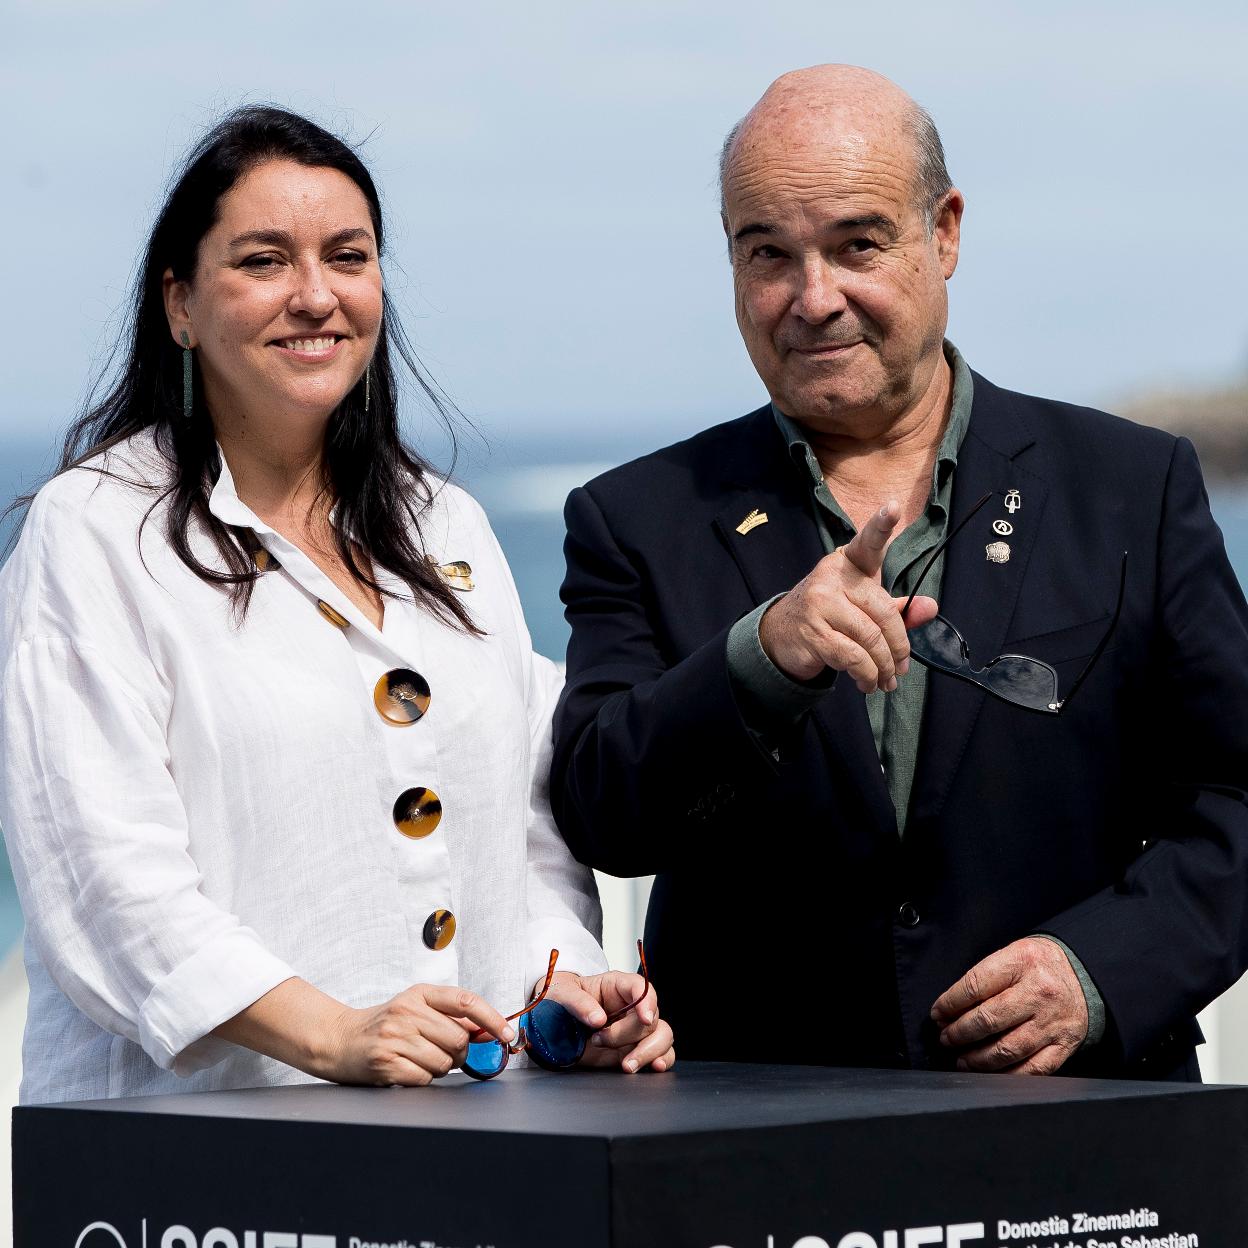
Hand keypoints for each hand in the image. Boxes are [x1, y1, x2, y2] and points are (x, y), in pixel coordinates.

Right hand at [323, 985, 514, 1086]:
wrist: (340, 1039)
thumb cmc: (385, 1025)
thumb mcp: (417, 1009)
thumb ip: (452, 1016)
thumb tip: (489, 1030)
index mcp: (420, 993)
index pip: (466, 1001)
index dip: (492, 1018)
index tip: (507, 1034)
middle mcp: (408, 1012)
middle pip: (459, 1039)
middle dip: (459, 1053)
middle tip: (442, 1052)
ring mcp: (395, 1037)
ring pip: (445, 1062)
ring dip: (441, 1067)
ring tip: (420, 1058)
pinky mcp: (385, 1063)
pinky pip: (425, 1079)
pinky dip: (422, 1079)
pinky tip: (408, 1069)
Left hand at [543, 970, 674, 1072]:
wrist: (551, 1024)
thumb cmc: (560, 1001)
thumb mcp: (561, 994)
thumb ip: (578, 1002)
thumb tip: (598, 1018)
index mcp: (617, 986)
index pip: (641, 988)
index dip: (647, 1002)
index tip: (644, 1018)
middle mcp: (631, 1007)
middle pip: (651, 1017)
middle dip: (630, 1034)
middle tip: (600, 1041)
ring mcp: (635, 1029)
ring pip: (662, 1036)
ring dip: (648, 1052)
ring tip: (626, 1064)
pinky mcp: (635, 1049)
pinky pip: (660, 1053)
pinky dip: (661, 1060)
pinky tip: (654, 1066)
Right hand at [757, 500, 938, 688]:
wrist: (781, 634)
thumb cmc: (831, 615)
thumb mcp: (864, 607)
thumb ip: (898, 608)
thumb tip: (930, 608)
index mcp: (848, 564)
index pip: (867, 543)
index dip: (880, 525)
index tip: (894, 508)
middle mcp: (832, 577)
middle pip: (882, 611)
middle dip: (898, 646)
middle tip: (902, 667)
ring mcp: (820, 604)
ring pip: (869, 638)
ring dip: (883, 666)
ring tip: (887, 680)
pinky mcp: (813, 632)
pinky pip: (852, 657)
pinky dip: (866, 675)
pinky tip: (867, 682)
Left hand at [931, 937, 1088, 1074]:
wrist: (1085, 973)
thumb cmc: (1038, 965)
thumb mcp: (1012, 954)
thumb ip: (984, 978)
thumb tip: (949, 1009)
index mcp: (1021, 962)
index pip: (975, 986)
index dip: (949, 1004)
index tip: (937, 1014)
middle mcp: (1039, 992)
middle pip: (988, 1020)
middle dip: (959, 1033)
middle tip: (945, 1038)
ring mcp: (1052, 1022)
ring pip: (1007, 1049)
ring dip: (978, 1059)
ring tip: (961, 1059)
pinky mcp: (1065, 1045)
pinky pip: (1033, 1069)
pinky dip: (1008, 1075)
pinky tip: (990, 1074)